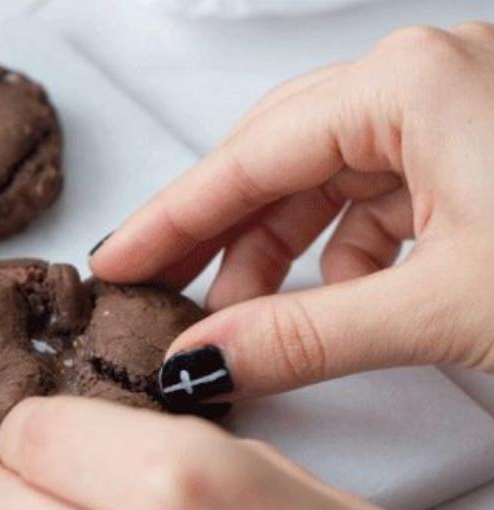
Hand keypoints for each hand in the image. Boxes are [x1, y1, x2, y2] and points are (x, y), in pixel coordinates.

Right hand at [90, 23, 493, 407]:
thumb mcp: (439, 307)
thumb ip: (307, 338)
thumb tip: (204, 362)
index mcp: (411, 83)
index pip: (247, 160)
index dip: (170, 222)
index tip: (118, 262)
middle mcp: (428, 79)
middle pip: (276, 162)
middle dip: (218, 237)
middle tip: (164, 290)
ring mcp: (455, 112)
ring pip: (324, 182)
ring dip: (279, 253)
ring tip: (249, 318)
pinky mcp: (477, 154)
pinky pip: (376, 198)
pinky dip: (344, 254)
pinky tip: (342, 299)